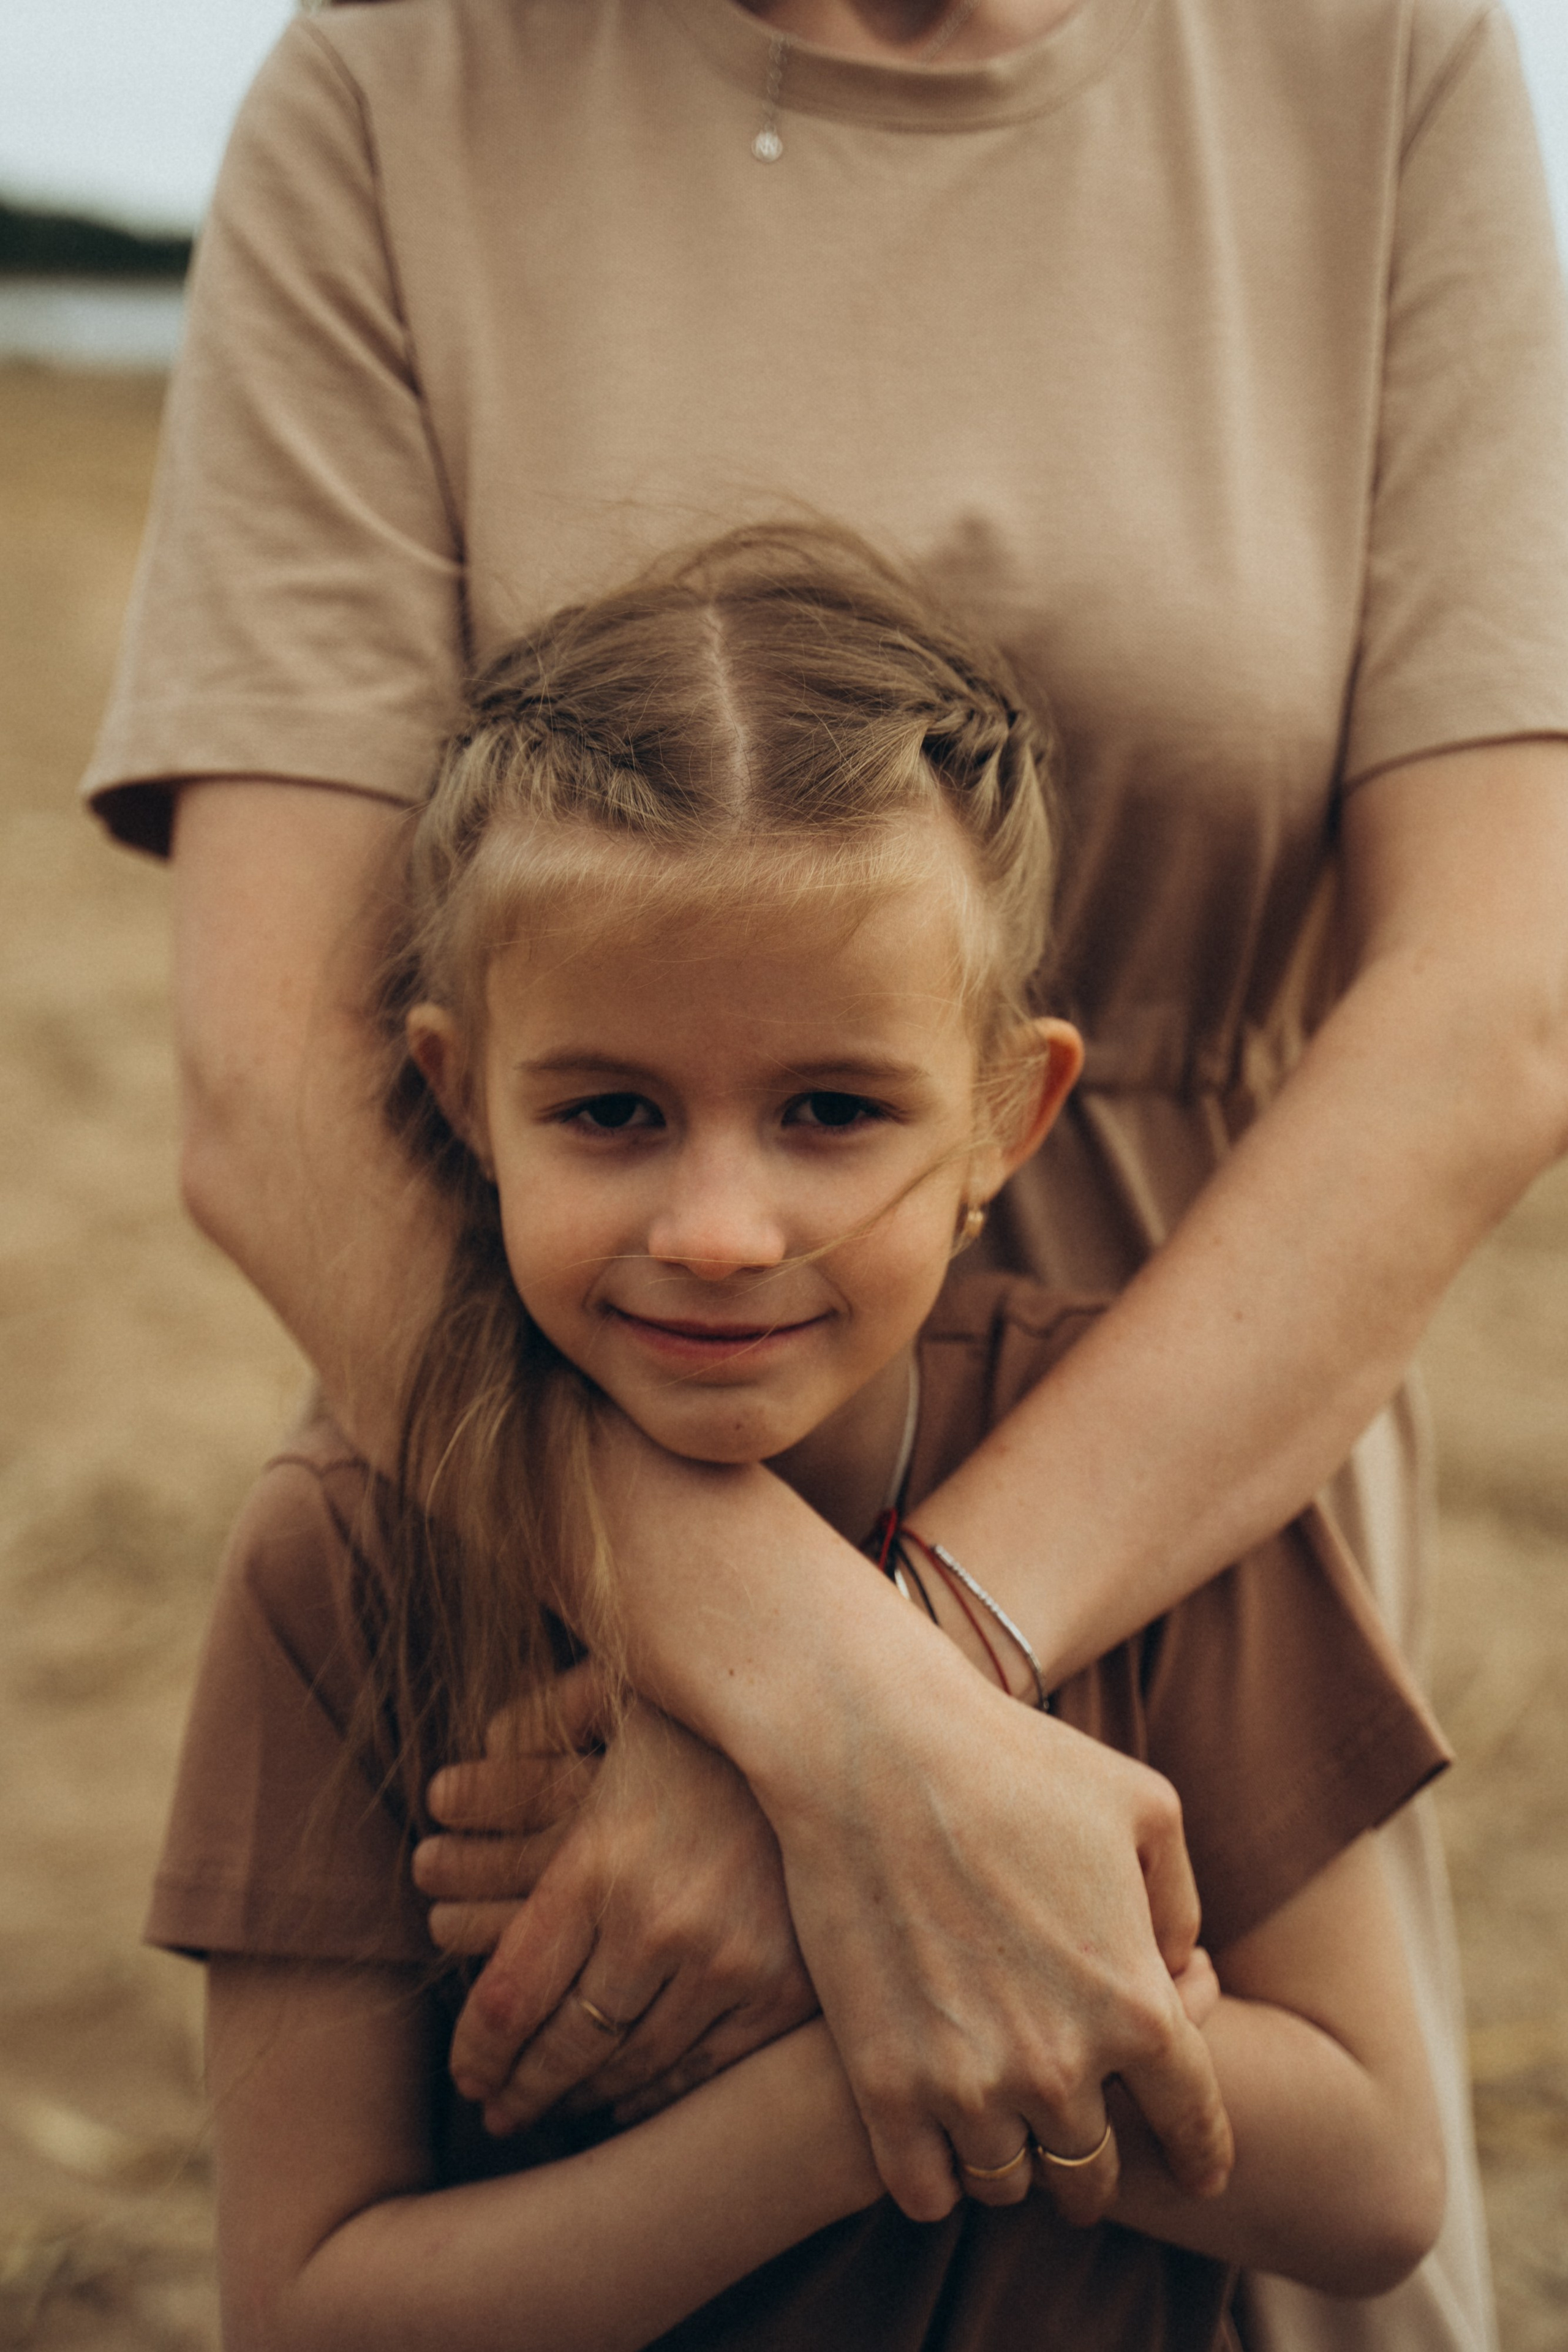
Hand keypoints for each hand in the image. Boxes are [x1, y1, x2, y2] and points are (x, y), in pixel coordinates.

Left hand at [416, 1686, 816, 2134]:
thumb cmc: (719, 1723)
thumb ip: (541, 1726)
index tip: (464, 2074)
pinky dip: (657, 2093)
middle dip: (520, 2089)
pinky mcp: (784, 1990)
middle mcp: (657, 1922)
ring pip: (631, 2066)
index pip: (509, 1995)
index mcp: (600, 1860)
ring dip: (584, 2098)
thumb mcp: (623, 1702)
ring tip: (554, 2107)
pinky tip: (630, 2096)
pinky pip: (703, 2070)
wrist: (845, 1742)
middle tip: (495, 2110)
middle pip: (564, 2045)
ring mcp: (727, 1963)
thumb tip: (460, 1773)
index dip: (476, 2050)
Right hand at [757, 1648, 1233, 2224]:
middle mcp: (1061, 2066)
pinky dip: (937, 2178)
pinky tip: (935, 2137)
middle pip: (1094, 2176)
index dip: (1201, 2155)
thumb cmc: (1013, 1758)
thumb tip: (1179, 1973)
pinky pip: (924, 2191)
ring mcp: (966, 2085)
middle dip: (1094, 2166)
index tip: (1196, 2170)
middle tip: (1076, 2139)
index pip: (1195, 2127)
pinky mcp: (882, 2084)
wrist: (872, 1746)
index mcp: (1138, 2005)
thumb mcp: (1144, 1806)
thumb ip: (1178, 1904)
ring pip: (1008, 2186)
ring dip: (1012, 2165)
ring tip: (999, 2126)